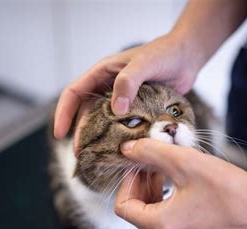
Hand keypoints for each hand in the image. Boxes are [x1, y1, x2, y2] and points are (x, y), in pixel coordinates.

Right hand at [53, 34, 202, 153]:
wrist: (187, 57)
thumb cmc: (165, 54)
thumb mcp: (144, 64)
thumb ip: (128, 82)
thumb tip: (116, 109)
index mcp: (102, 73)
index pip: (73, 93)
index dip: (63, 113)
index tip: (59, 134)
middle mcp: (108, 87)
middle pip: (86, 112)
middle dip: (81, 133)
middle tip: (81, 155)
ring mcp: (122, 98)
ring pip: (103, 121)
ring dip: (100, 138)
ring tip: (98, 157)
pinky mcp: (137, 108)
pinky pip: (122, 125)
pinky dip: (119, 137)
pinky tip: (122, 151)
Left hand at [114, 139, 246, 228]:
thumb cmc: (224, 185)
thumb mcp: (182, 162)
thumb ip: (150, 153)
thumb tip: (126, 149)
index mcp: (160, 226)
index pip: (123, 207)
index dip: (126, 181)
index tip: (137, 163)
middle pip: (136, 209)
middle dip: (139, 182)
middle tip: (149, 160)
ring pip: (150, 211)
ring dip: (151, 186)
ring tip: (163, 164)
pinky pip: (166, 213)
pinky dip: (164, 193)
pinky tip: (175, 175)